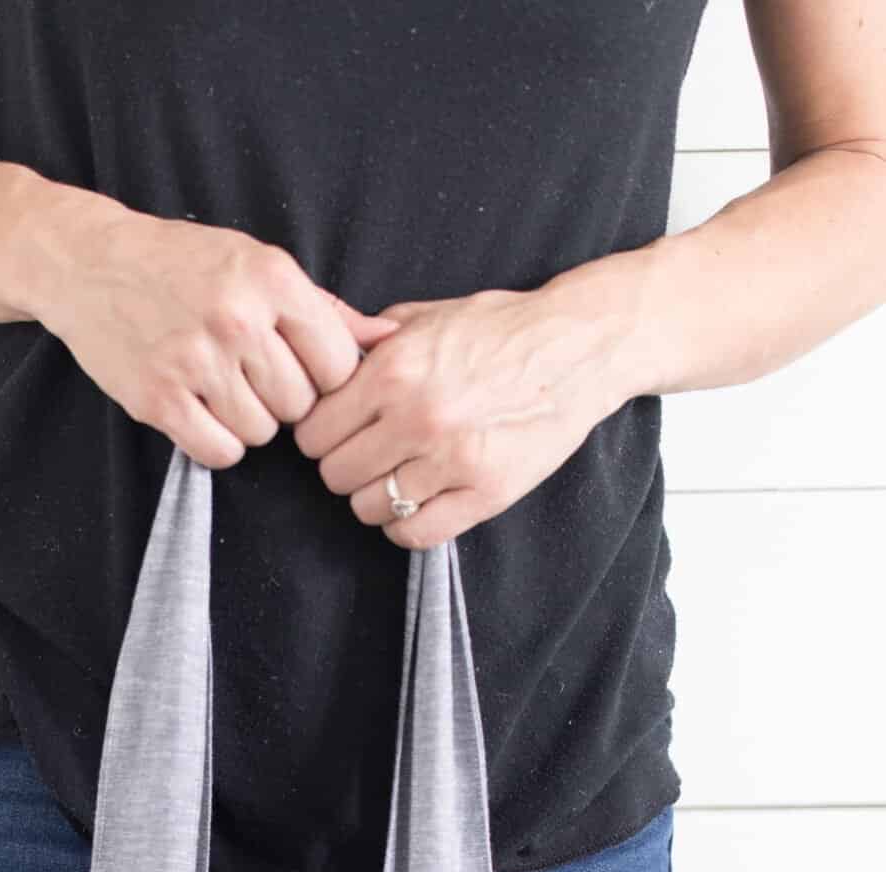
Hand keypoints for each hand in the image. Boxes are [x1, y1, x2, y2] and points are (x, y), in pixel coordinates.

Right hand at [32, 201, 401, 468]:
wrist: (91, 265)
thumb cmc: (183, 265)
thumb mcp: (258, 264)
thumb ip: (324, 309)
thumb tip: (391, 338)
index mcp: (272, 280)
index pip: (337, 364)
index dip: (324, 379)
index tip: (299, 371)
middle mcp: (237, 319)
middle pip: (300, 405)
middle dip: (283, 401)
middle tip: (252, 379)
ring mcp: (196, 361)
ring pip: (261, 433)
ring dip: (249, 423)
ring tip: (223, 390)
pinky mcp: (159, 398)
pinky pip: (219, 451)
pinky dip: (217, 443)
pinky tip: (203, 413)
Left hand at [293, 283, 631, 544]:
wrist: (579, 346)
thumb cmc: (500, 329)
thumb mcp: (427, 316)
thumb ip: (370, 343)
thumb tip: (324, 362)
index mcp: (394, 371)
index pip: (314, 433)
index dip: (322, 434)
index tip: (340, 431)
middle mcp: (417, 418)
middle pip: (335, 475)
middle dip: (346, 465)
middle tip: (372, 453)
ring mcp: (452, 461)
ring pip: (369, 509)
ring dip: (377, 497)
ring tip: (401, 474)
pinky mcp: (485, 493)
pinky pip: (414, 534)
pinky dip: (407, 525)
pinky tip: (420, 501)